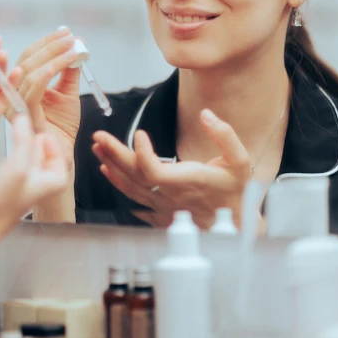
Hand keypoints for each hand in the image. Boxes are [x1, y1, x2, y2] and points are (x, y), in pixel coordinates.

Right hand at [0, 115, 67, 296]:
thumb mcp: (17, 167)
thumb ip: (23, 142)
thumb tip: (25, 120)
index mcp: (49, 183)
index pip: (60, 159)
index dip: (52, 144)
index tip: (40, 132)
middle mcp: (37, 186)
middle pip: (44, 159)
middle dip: (36, 142)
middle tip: (28, 127)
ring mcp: (20, 188)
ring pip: (28, 161)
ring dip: (24, 146)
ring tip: (17, 133)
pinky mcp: (4, 190)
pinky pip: (14, 167)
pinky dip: (12, 155)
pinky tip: (4, 151)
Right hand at [9, 27, 81, 170]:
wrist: (61, 154)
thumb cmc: (61, 127)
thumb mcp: (67, 93)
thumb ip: (68, 72)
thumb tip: (75, 48)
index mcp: (21, 85)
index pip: (30, 57)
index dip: (46, 42)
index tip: (66, 32)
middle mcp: (14, 93)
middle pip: (27, 59)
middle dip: (50, 45)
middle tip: (69, 36)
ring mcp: (16, 103)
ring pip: (30, 71)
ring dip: (53, 55)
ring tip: (72, 47)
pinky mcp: (24, 114)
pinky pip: (33, 88)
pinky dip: (48, 72)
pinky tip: (62, 63)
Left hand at [92, 109, 254, 228]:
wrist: (236, 223)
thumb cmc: (235, 190)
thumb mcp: (239, 160)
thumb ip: (224, 135)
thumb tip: (207, 115)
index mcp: (187, 181)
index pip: (154, 171)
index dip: (142, 154)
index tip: (138, 134)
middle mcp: (171, 195)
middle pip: (135, 177)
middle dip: (114, 154)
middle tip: (99, 136)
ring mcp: (163, 206)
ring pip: (131, 188)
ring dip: (112, 167)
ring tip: (98, 149)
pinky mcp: (160, 212)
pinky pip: (134, 199)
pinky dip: (119, 184)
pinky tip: (107, 171)